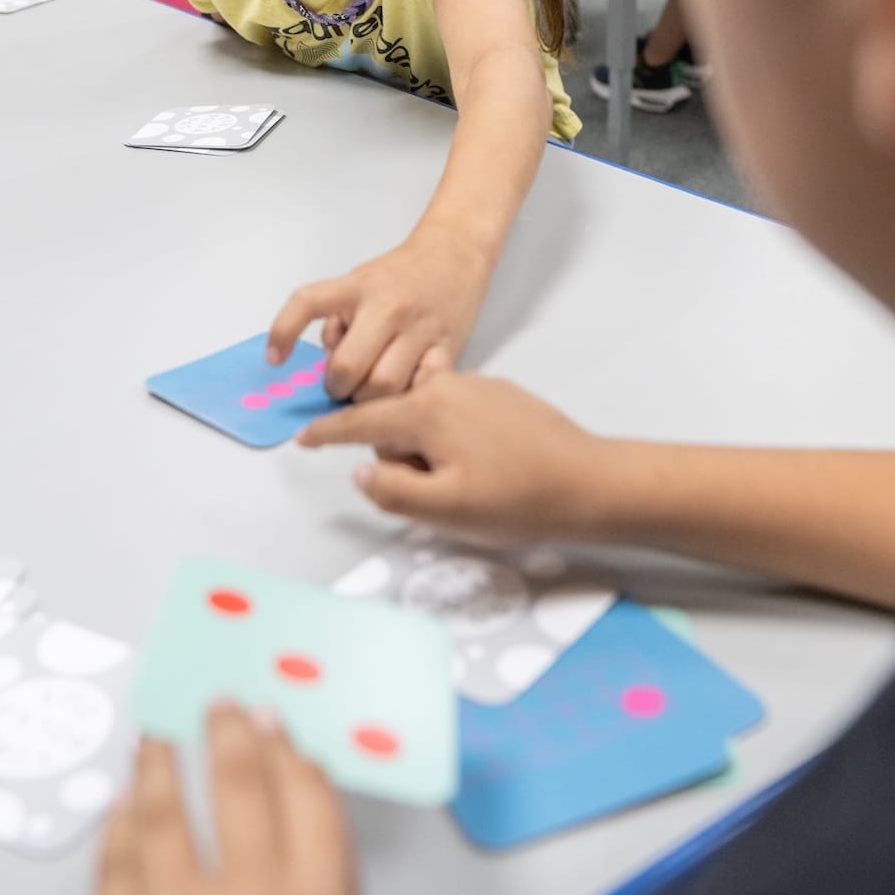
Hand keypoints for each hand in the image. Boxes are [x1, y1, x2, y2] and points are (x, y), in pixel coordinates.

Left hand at [97, 703, 355, 894]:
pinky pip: (114, 867)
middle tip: (214, 707)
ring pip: (162, 813)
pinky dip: (120, 826)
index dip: (281, 740)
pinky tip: (126, 805)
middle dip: (223, 732)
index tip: (266, 713)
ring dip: (159, 763)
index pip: (304, 787)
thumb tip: (285, 757)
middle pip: (236, 782)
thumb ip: (317, 852)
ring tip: (158, 741)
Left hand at [269, 227, 491, 401]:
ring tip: (371, 393)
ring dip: (370, 401)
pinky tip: (403, 395)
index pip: (307, 303)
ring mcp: (418, 329)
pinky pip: (420, 389)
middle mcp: (386, 307)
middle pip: (347, 366)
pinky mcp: (446, 348)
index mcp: (357, 287)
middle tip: (341, 388)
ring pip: (385, 387)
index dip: (283, 332)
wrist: (455, 254)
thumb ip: (338, 321)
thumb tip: (330, 366)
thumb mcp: (359, 281)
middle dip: (336, 388)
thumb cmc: (402, 272)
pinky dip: (407, 401)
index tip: (275, 358)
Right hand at [298, 370, 619, 542]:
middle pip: (394, 417)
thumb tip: (362, 471)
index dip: (328, 432)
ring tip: (461, 484)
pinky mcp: (502, 395)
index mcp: (426, 411)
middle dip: (396, 455)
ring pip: (426, 413)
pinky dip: (452, 436)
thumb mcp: (443, 509)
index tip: (303, 437)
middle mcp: (448, 386)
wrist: (590, 482)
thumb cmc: (517, 499)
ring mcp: (478, 386)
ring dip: (426, 446)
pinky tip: (482, 466)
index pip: (361, 421)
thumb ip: (390, 490)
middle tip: (434, 495)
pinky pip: (456, 411)